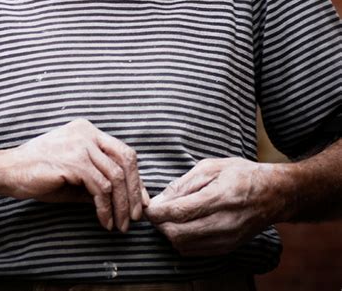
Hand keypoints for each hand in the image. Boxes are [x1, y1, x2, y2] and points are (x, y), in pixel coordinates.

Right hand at [0, 118, 148, 231]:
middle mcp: (87, 133)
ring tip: (120, 225)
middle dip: (134, 191)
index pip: (123, 151)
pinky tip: (104, 221)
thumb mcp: (74, 176)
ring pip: (116, 176)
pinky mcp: (74, 162)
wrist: (7, 171)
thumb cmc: (38, 174)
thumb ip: (97, 181)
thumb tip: (124, 200)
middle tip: (136, 216)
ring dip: (121, 205)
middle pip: (126, 160)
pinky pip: (101, 188)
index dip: (135, 178)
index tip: (140, 201)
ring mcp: (81, 145)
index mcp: (87, 131)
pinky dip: (106, 208)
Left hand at [145, 157, 287, 254]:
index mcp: (219, 197)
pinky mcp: (228, 248)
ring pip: (185, 246)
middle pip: (179, 234)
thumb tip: (159, 200)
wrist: (274, 194)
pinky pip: (195, 252)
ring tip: (168, 218)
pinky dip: (182, 241)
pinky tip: (182, 226)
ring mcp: (227, 239)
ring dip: (169, 234)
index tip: (146, 208)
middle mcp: (224, 222)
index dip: (157, 213)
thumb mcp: (211, 166)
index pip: (180, 212)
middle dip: (160, 225)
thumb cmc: (241, 174)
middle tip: (155, 212)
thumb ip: (184, 184)